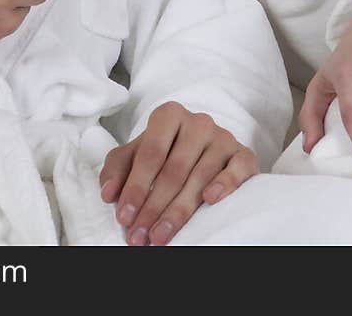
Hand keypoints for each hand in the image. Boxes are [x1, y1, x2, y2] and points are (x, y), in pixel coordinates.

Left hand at [99, 102, 257, 245]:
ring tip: (160, 236)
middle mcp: (198, 122)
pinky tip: (210, 201)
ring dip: (178, 211)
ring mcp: (223, 137)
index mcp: (169, 115)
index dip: (136, 187)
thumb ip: (118, 168)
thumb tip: (108, 193)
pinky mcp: (244, 154)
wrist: (207, 147)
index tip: (124, 217)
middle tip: (139, 236)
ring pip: (201, 176)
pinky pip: (237, 169)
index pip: (150, 153)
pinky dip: (225, 183)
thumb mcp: (138, 154)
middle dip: (153, 207)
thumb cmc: (166, 152)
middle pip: (174, 170)